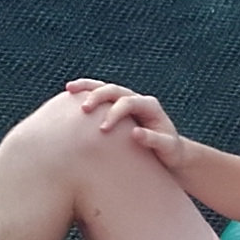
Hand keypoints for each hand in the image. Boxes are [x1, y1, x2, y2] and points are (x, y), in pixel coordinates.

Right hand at [61, 78, 191, 168]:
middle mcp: (138, 99)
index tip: (103, 129)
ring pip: (105, 87)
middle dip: (98, 97)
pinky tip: (70, 93)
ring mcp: (126, 101)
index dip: (114, 113)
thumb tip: (135, 133)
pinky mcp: (117, 107)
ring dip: (87, 87)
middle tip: (84, 110)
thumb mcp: (167, 148)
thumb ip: (153, 140)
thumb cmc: (169, 152)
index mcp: (150, 106)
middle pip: (115, 90)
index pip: (128, 102)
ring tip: (69, 89)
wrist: (169, 152)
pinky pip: (100, 95)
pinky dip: (85, 92)